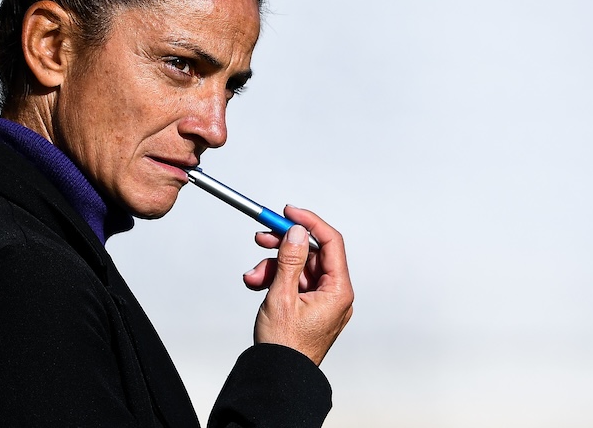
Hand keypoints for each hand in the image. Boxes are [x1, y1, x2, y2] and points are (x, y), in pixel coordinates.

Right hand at [242, 206, 353, 365]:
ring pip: (299, 268)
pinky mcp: (310, 307)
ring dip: (273, 266)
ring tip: (253, 277)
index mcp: (338, 291)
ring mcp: (323, 302)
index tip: (288, 212)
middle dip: (284, 246)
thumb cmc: (284, 347)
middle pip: (312, 254)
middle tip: (262, 237)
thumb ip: (290, 260)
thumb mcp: (282, 297)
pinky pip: (294, 283)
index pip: (331, 243)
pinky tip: (257, 284)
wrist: (277, 380)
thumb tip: (298, 231)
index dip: (309, 222)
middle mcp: (335, 294)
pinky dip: (275, 280)